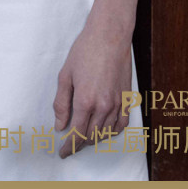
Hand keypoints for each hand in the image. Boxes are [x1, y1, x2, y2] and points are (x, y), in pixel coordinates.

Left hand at [52, 21, 133, 159]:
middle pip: (91, 136)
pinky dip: (113, 132)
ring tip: (84, 138)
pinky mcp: (127, 98)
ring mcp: (118, 103)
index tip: (63, 152)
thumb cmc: (85, 51)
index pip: (76, 134)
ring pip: (106, 133)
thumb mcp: (65, 75)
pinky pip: (122, 124)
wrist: (110, 35)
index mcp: (85, 101)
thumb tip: (60, 126)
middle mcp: (103, 106)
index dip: (69, 147)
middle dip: (79, 144)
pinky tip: (105, 131)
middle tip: (70, 146)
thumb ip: (61, 104)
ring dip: (94, 139)